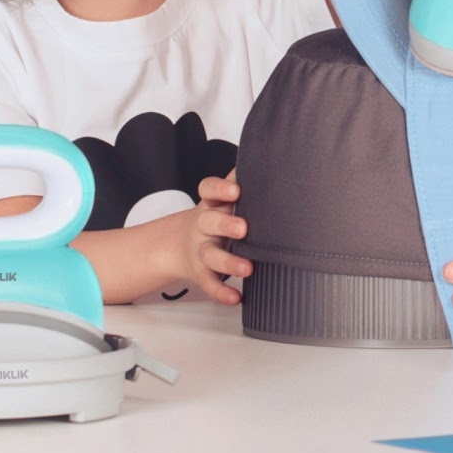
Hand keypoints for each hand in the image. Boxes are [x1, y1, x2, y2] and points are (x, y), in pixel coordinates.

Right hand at [180, 174, 250, 304]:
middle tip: (244, 228)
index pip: (208, 190)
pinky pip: (209, 284)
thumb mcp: (224, 199)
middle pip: (208, 221)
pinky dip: (221, 292)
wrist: (179, 246)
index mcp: (212, 204)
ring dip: (228, 262)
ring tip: (248, 268)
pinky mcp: (201, 274)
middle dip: (225, 224)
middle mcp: (204, 226)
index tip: (235, 190)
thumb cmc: (216, 217)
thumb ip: (242, 179)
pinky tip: (235, 298)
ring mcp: (201, 250)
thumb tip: (273, 155)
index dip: (219, 189)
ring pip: (210, 255)